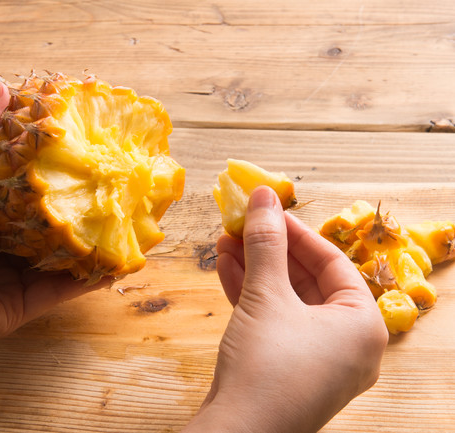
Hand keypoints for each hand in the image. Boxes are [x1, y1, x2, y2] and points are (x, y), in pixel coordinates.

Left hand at [0, 82, 110, 348]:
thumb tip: (2, 87)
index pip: (25, 186)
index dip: (50, 169)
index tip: (79, 148)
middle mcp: (2, 242)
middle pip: (48, 222)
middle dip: (77, 207)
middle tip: (111, 185)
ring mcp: (15, 274)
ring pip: (62, 257)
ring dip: (91, 243)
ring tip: (125, 223)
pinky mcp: (24, 303)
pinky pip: (63, 290)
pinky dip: (89, 280)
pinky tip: (117, 264)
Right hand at [183, 186, 387, 432]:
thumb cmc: (266, 367)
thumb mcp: (266, 297)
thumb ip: (266, 244)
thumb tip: (263, 196)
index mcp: (363, 326)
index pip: (332, 263)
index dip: (295, 231)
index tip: (267, 209)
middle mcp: (348, 344)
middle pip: (307, 281)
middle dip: (268, 251)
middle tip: (241, 224)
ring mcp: (318, 360)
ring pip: (286, 301)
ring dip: (254, 270)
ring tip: (224, 242)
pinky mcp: (289, 370)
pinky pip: (275, 323)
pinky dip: (251, 297)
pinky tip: (225, 269)